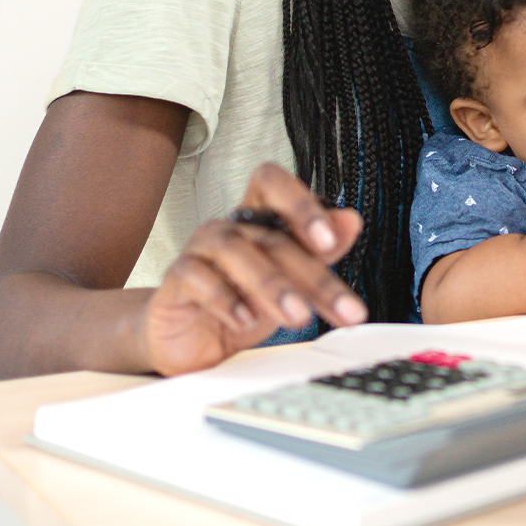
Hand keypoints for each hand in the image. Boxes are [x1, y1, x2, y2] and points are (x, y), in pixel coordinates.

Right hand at [139, 163, 366, 375]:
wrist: (187, 341)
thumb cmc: (239, 305)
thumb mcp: (288, 284)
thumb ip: (318, 253)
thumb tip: (349, 220)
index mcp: (254, 220)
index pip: (271, 184)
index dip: (300, 203)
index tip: (328, 240)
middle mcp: (227, 230)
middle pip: (269, 236)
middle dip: (311, 275)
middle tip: (340, 308)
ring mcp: (198, 252)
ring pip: (233, 251)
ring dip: (271, 285)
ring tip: (297, 316)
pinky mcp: (175, 281)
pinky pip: (196, 278)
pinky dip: (225, 300)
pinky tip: (246, 321)